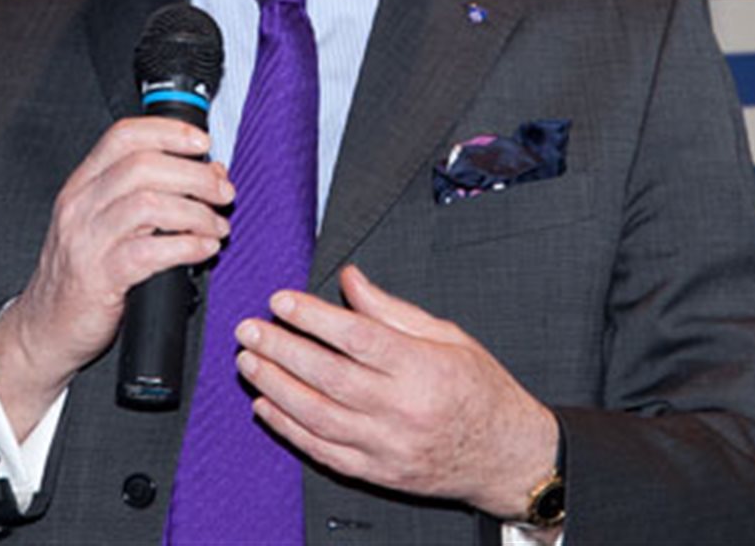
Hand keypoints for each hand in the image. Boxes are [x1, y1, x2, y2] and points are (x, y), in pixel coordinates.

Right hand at [0, 117, 232, 438]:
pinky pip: (149, 253)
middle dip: (194, 175)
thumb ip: (148, 192)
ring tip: (217, 225)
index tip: (202, 143)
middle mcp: (80, 206)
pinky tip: (204, 249)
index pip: (124, 136)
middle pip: (144, 166)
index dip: (168, 132)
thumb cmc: (81, 273)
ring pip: (149, 205)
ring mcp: (86, 241)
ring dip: (195, 212)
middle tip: (222, 192)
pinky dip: (186, 247)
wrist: (45, 327)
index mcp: (82, 184)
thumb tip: (207, 172)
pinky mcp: (99, 278)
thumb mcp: (105, 221)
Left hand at [234, 264, 558, 520]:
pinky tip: (266, 406)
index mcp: (421, 367)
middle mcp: (401, 408)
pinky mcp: (377, 472)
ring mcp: (387, 445)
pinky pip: (323, 451)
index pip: (355, 337)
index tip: (280, 301)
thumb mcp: (446, 335)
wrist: (506, 455)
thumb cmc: (479, 389)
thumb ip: (391, 310)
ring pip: (317, 415)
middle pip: (327, 375)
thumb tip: (350, 280)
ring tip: (248, 362)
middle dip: (280, 349)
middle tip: (248, 329)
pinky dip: (289, 429)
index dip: (312, 317)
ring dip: (275, 387)